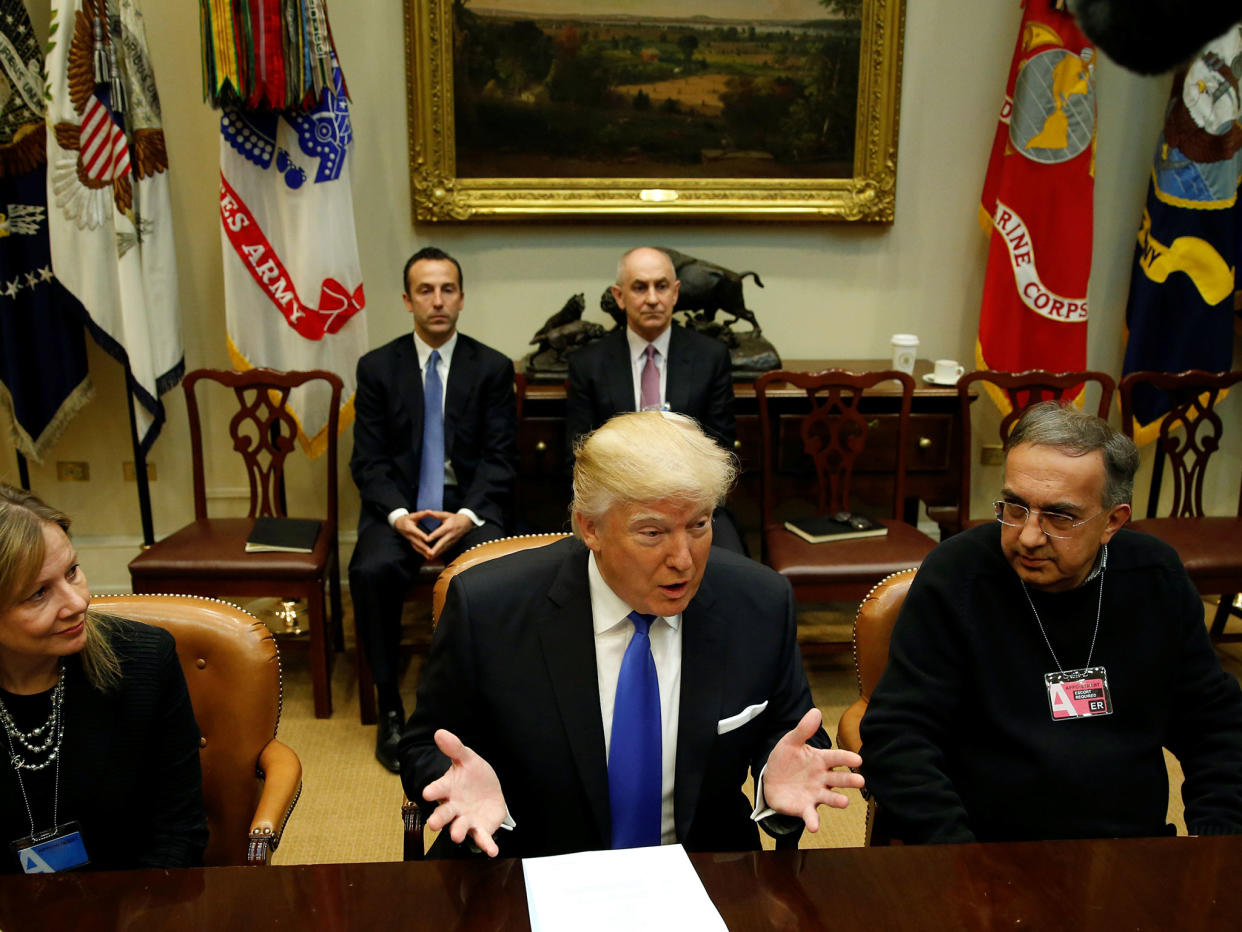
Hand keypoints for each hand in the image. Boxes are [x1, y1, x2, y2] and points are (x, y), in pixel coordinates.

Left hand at [406, 510, 472, 558]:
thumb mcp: (446, 514)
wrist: (466, 523)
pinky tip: (434, 556)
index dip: (433, 536)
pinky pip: (445, 549)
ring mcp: (452, 541)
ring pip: (444, 548)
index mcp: (448, 527)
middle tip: (429, 553)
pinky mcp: (453, 544)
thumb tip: (427, 511)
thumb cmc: (454, 518)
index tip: (426, 540)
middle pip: (442, 543)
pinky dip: (439, 553)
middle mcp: (451, 535)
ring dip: (437, 553)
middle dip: (435, 549)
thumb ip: (436, 514)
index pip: (439, 532)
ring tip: (429, 557)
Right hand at [423, 729, 507, 856]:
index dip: (433, 791)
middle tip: (433, 823)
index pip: (438, 789)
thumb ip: (454, 748)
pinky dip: (486, 845)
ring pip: (459, 828)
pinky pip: (482, 838)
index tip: (427, 792)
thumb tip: (439, 732)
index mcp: (448, 789)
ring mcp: (466, 820)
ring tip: (456, 835)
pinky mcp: (481, 829)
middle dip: (438, 818)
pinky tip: (492, 850)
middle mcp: (453, 807)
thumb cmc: (473, 775)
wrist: (489, 790)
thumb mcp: (467, 759)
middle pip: (443, 814)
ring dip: (457, 831)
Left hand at [762, 708, 863, 832]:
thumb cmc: (785, 759)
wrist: (770, 779)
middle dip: (849, 780)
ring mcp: (815, 794)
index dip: (846, 757)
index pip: (836, 757)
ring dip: (837, 800)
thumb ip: (803, 729)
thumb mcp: (791, 742)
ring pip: (829, 797)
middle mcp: (822, 778)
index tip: (858, 759)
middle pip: (839, 778)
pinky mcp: (805, 808)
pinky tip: (814, 826)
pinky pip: (810, 815)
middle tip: (861, 781)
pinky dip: (813, 821)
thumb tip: (816, 711)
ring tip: (844, 802)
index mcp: (820, 760)